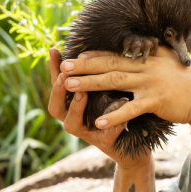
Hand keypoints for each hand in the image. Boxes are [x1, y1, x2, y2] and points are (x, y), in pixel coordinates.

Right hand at [47, 48, 149, 171]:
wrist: (135, 145)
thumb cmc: (119, 113)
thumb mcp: (107, 91)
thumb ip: (97, 75)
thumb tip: (91, 46)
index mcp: (73, 106)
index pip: (59, 85)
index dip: (54, 69)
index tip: (55, 49)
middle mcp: (75, 121)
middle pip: (56, 108)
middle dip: (59, 91)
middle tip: (64, 77)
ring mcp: (89, 135)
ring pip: (72, 125)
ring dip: (76, 108)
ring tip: (81, 94)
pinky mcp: (106, 145)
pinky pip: (106, 136)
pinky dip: (111, 127)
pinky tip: (118, 120)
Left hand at [57, 46, 190, 131]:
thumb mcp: (173, 62)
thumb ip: (155, 57)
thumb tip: (143, 50)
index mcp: (150, 56)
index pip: (117, 54)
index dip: (95, 55)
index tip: (76, 55)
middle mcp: (148, 66)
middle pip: (110, 65)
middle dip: (84, 66)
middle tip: (63, 67)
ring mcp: (151, 82)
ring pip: (114, 82)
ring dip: (90, 84)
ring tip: (70, 87)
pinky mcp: (156, 100)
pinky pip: (130, 109)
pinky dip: (114, 116)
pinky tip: (99, 122)